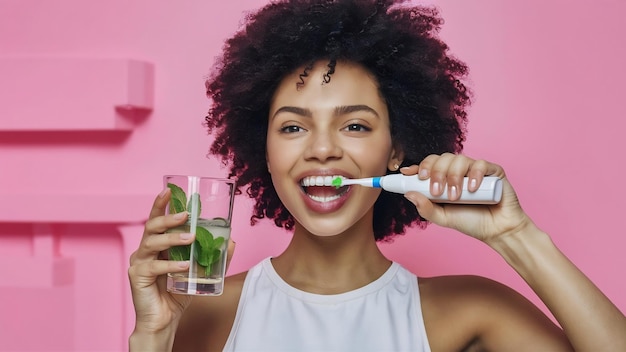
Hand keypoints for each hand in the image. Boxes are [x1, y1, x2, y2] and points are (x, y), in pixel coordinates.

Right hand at [128, 188, 235, 333]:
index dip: (160, 204)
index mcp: (156, 245)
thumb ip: (212, 257)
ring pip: (151, 243)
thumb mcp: (198, 272)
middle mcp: (144, 250)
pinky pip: (155, 267)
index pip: (156, 220)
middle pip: (151, 226)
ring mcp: (139, 263)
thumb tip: (231, 242)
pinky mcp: (137, 277)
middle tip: (185, 214)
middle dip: (168, 218)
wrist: (163, 321)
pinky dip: (171, 266)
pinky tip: (185, 267)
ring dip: (172, 238)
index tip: (168, 190)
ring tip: (190, 239)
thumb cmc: (177, 294)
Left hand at [402, 153, 533, 242]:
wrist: (496, 230)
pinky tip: (472, 189)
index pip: (429, 165)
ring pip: (459, 159)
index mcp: (444, 179)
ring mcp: (475, 169)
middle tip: (437, 192)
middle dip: (436, 173)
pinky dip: (475, 175)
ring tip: (456, 196)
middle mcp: (459, 171)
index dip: (419, 166)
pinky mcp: (493, 171)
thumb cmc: (470, 222)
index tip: (409, 174)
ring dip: (454, 176)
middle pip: (442, 158)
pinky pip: (481, 164)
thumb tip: (409, 194)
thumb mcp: (443, 218)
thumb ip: (426, 208)